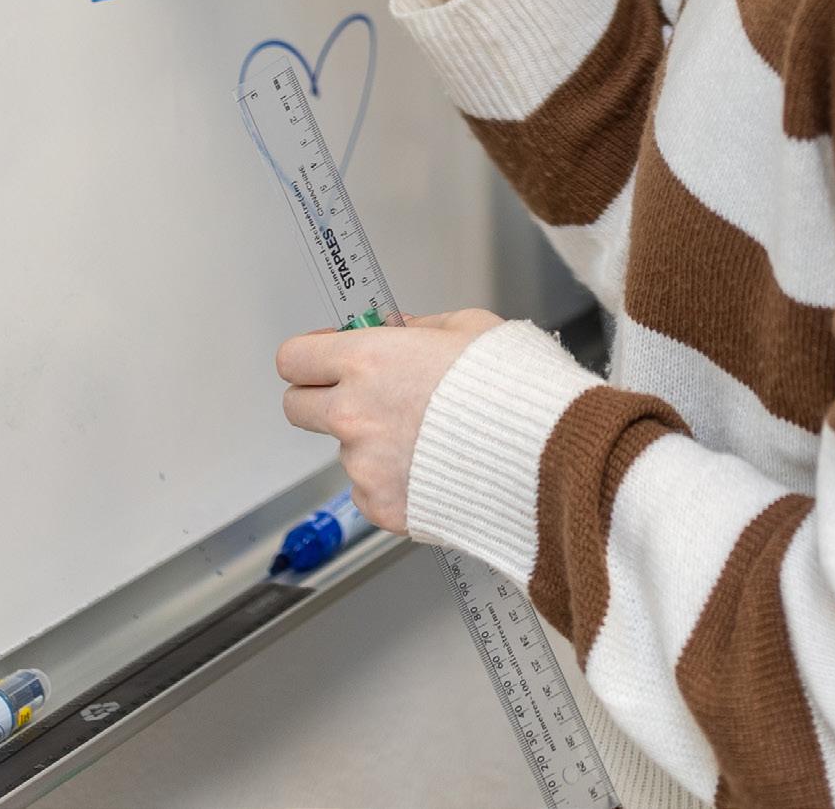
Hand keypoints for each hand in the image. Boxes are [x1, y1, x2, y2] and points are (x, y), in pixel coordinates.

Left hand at [277, 308, 503, 532]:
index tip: (329, 353)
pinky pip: (372, 487)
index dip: (310, 353)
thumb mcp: (469, 326)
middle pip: (297, 406)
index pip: (293, 357)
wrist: (540, 454)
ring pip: (346, 448)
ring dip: (372, 440)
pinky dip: (395, 478)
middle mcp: (353, 414)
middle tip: (363, 393)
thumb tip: (398, 332)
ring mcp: (363, 466)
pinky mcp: (381, 507)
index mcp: (367, 360)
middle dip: (321, 395)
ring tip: (430, 436)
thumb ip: (419, 329)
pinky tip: (435, 466)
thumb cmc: (512, 385)